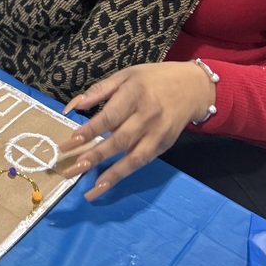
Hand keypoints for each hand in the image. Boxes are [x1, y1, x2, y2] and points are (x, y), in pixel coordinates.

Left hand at [59, 62, 215, 199]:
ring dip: (111, 175)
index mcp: (135, 94)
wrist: (194, 87)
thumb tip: (73, 106)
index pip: (109, 116)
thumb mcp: (126, 75)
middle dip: (94, 157)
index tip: (71, 142)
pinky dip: (124, 173)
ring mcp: (158, 134)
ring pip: (133, 158)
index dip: (90, 130)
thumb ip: (99, 90)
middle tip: (72, 170)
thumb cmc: (154, 79)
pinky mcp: (164, 145)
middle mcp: (147, 116)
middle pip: (119, 140)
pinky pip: (142, 162)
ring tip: (91, 190)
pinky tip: (107, 183)